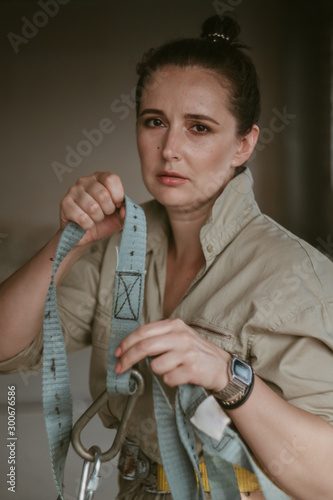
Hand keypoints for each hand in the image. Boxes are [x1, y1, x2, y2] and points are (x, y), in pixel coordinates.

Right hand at [59, 171, 124, 245]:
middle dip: (107, 210)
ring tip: (94, 218)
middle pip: (102, 194)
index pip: (111, 179)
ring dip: (97, 218)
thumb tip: (124, 209)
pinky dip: (87, 225)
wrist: (87, 235)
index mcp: (100, 178)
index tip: (116, 205)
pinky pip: (82, 217)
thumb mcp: (120, 216)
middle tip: (104, 214)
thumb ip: (127, 211)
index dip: (117, 196)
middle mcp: (86, 180)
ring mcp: (73, 191)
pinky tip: (85, 223)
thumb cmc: (103, 222)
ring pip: (92, 207)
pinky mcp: (65, 203)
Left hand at [114, 318, 231, 391]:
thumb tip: (131, 346)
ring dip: (159, 371)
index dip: (127, 343)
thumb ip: (159, 337)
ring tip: (172, 369)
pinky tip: (181, 376)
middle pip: (144, 347)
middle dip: (128, 358)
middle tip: (120, 368)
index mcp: (175, 325)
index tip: (117, 353)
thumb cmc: (197, 353)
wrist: (223, 368)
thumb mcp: (180, 336)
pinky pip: (168, 378)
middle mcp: (181, 336)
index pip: (143, 331)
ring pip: (155, 365)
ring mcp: (187, 352)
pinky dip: (170, 380)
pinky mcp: (192, 369)